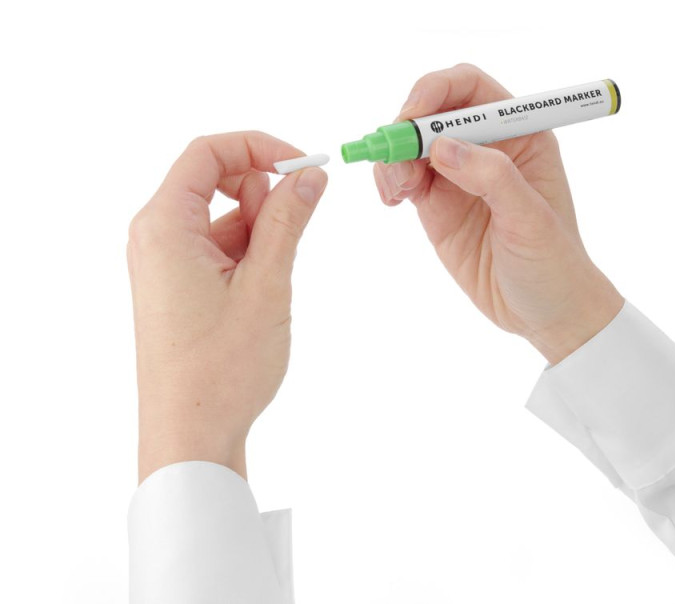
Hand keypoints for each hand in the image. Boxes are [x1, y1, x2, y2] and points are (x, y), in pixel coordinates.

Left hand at [127, 131, 326, 484]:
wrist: (191, 435)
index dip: (259, 147)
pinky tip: (263, 293)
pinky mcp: (177, 285)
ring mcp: (165, 263)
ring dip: (260, 231)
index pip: (208, 152)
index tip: (303, 165)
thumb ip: (288, 220)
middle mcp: (156, 237)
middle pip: (215, 180)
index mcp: (164, 226)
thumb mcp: (267, 284)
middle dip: (263, 193)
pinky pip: (217, 247)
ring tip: (273, 283)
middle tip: (294, 231)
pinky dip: (249, 255)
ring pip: (222, 217)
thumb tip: (310, 176)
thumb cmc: (221, 368)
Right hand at [374, 64, 623, 363]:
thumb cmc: (553, 263)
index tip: (412, 114)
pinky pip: (404, 177)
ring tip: (395, 192)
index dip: (437, 90)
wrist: (545, 313)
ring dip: (393, 157)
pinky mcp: (437, 206)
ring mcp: (458, 177)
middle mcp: (486, 148)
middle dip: (406, 127)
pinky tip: (392, 200)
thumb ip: (492, 178)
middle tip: (393, 157)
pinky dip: (389, 180)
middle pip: (433, 112)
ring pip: (412, 145)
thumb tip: (443, 146)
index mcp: (521, 135)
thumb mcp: (530, 220)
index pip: (471, 89)